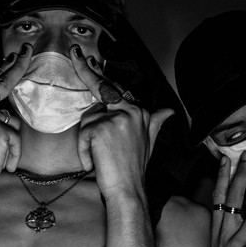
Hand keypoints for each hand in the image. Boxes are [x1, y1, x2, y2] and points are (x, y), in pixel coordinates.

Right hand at [0, 44, 31, 205]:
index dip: (4, 69)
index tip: (17, 55)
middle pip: (0, 85)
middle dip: (17, 67)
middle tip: (28, 51)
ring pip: (12, 123)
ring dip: (11, 144)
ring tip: (0, 160)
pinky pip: (16, 139)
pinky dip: (14, 155)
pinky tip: (5, 165)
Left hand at [70, 44, 171, 200]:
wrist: (128, 191)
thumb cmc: (134, 169)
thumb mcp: (148, 142)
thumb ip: (155, 122)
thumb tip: (169, 111)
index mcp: (140, 112)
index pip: (114, 89)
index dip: (95, 72)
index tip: (82, 56)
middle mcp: (132, 111)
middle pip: (100, 93)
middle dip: (87, 82)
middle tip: (76, 55)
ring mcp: (118, 118)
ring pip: (89, 119)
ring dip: (88, 140)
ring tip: (101, 157)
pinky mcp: (103, 128)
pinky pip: (83, 133)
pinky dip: (84, 150)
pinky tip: (95, 161)